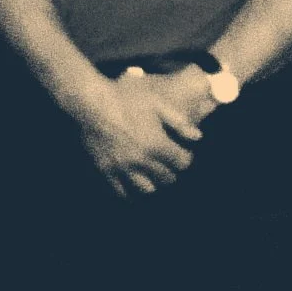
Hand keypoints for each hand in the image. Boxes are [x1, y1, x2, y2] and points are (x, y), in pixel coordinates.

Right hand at [76, 71, 200, 195]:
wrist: (93, 103)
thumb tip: (198, 138)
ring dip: (154, 183)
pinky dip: (130, 191)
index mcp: (158, 144)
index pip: (183, 162)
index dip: (186, 158)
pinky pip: (122, 191)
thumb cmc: (127, 99)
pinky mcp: (107, 170)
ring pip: (147, 189)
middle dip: (172, 171)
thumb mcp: (158, 103)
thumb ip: (179, 122)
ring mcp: (124, 168)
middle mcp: (142, 161)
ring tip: (153, 175)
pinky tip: (133, 185)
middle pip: (167, 178)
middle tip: (169, 164)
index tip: (183, 153)